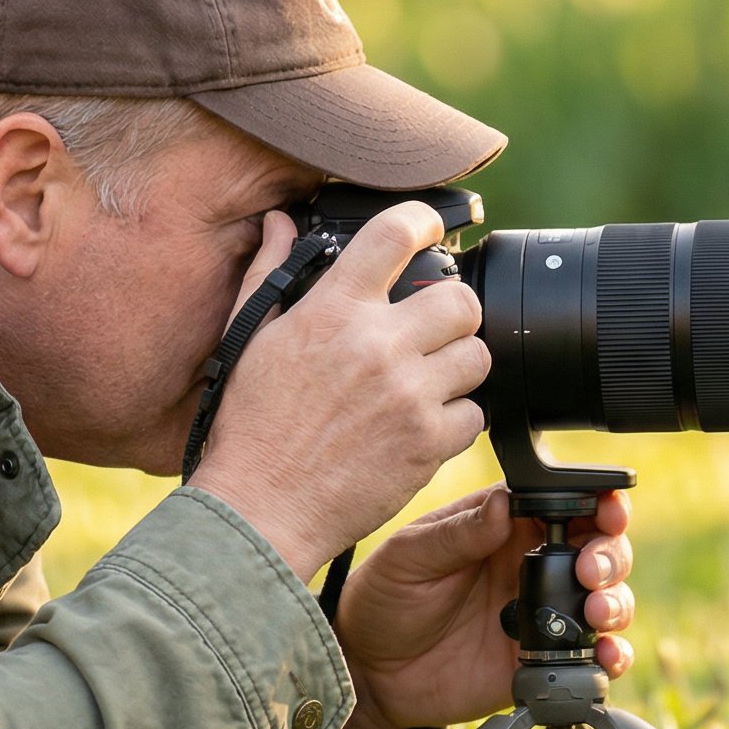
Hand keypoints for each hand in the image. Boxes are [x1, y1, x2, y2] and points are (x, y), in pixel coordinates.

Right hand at [187, 203, 489, 578]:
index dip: (423, 220)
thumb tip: (277, 223)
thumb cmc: (252, 427)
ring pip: (478, 355)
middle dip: (452, 312)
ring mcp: (409, 395)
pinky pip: (474, 415)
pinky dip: (455, 421)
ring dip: (458, 366)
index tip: (430, 227)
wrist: (261, 508)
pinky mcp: (428, 443)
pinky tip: (422, 426)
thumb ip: (269, 273)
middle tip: (432, 330)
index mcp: (334, 312)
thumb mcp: (250, 339)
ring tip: (427, 381)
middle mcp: (378, 345)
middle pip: (461, 300)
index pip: (395, 235)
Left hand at [331, 485, 635, 728]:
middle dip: (610, 555)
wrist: (369, 672)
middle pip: (599, 548)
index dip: (598, 502)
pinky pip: (592, 657)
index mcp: (506, 526)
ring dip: (617, 601)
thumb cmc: (385, 598)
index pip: (567, 502)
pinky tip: (606, 657)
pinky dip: (612, 656)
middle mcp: (534, 566)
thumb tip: (503, 504)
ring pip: (608, 599)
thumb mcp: (409, 556)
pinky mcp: (543, 661)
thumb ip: (457, 534)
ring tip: (597, 612)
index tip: (606, 511)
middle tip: (589, 571)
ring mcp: (543, 615)